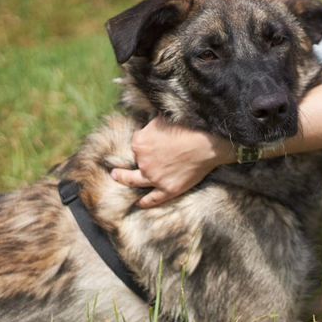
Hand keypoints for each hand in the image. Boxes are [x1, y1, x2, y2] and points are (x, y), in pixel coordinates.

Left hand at [111, 116, 233, 207]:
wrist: (208, 143)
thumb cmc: (189, 127)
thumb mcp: (164, 117)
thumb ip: (152, 123)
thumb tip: (148, 121)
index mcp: (140, 142)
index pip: (136, 144)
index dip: (143, 143)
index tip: (149, 143)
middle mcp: (143, 161)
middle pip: (134, 162)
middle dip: (122, 166)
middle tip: (114, 170)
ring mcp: (155, 177)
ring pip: (135, 181)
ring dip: (124, 180)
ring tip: (118, 179)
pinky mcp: (168, 189)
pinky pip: (153, 199)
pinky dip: (145, 202)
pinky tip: (140, 204)